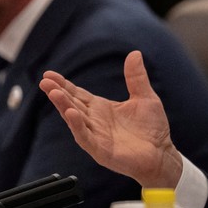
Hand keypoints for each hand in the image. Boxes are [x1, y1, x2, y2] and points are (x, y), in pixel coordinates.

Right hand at [40, 50, 182, 187]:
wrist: (162, 154)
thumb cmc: (153, 129)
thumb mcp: (145, 97)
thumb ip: (136, 77)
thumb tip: (135, 53)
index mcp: (101, 108)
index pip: (77, 94)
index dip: (63, 85)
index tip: (49, 74)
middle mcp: (95, 121)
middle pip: (72, 104)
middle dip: (57, 93)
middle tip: (45, 81)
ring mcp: (96, 136)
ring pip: (75, 120)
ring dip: (64, 107)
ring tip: (54, 93)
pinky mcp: (101, 150)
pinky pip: (86, 138)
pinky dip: (78, 127)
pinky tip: (72, 114)